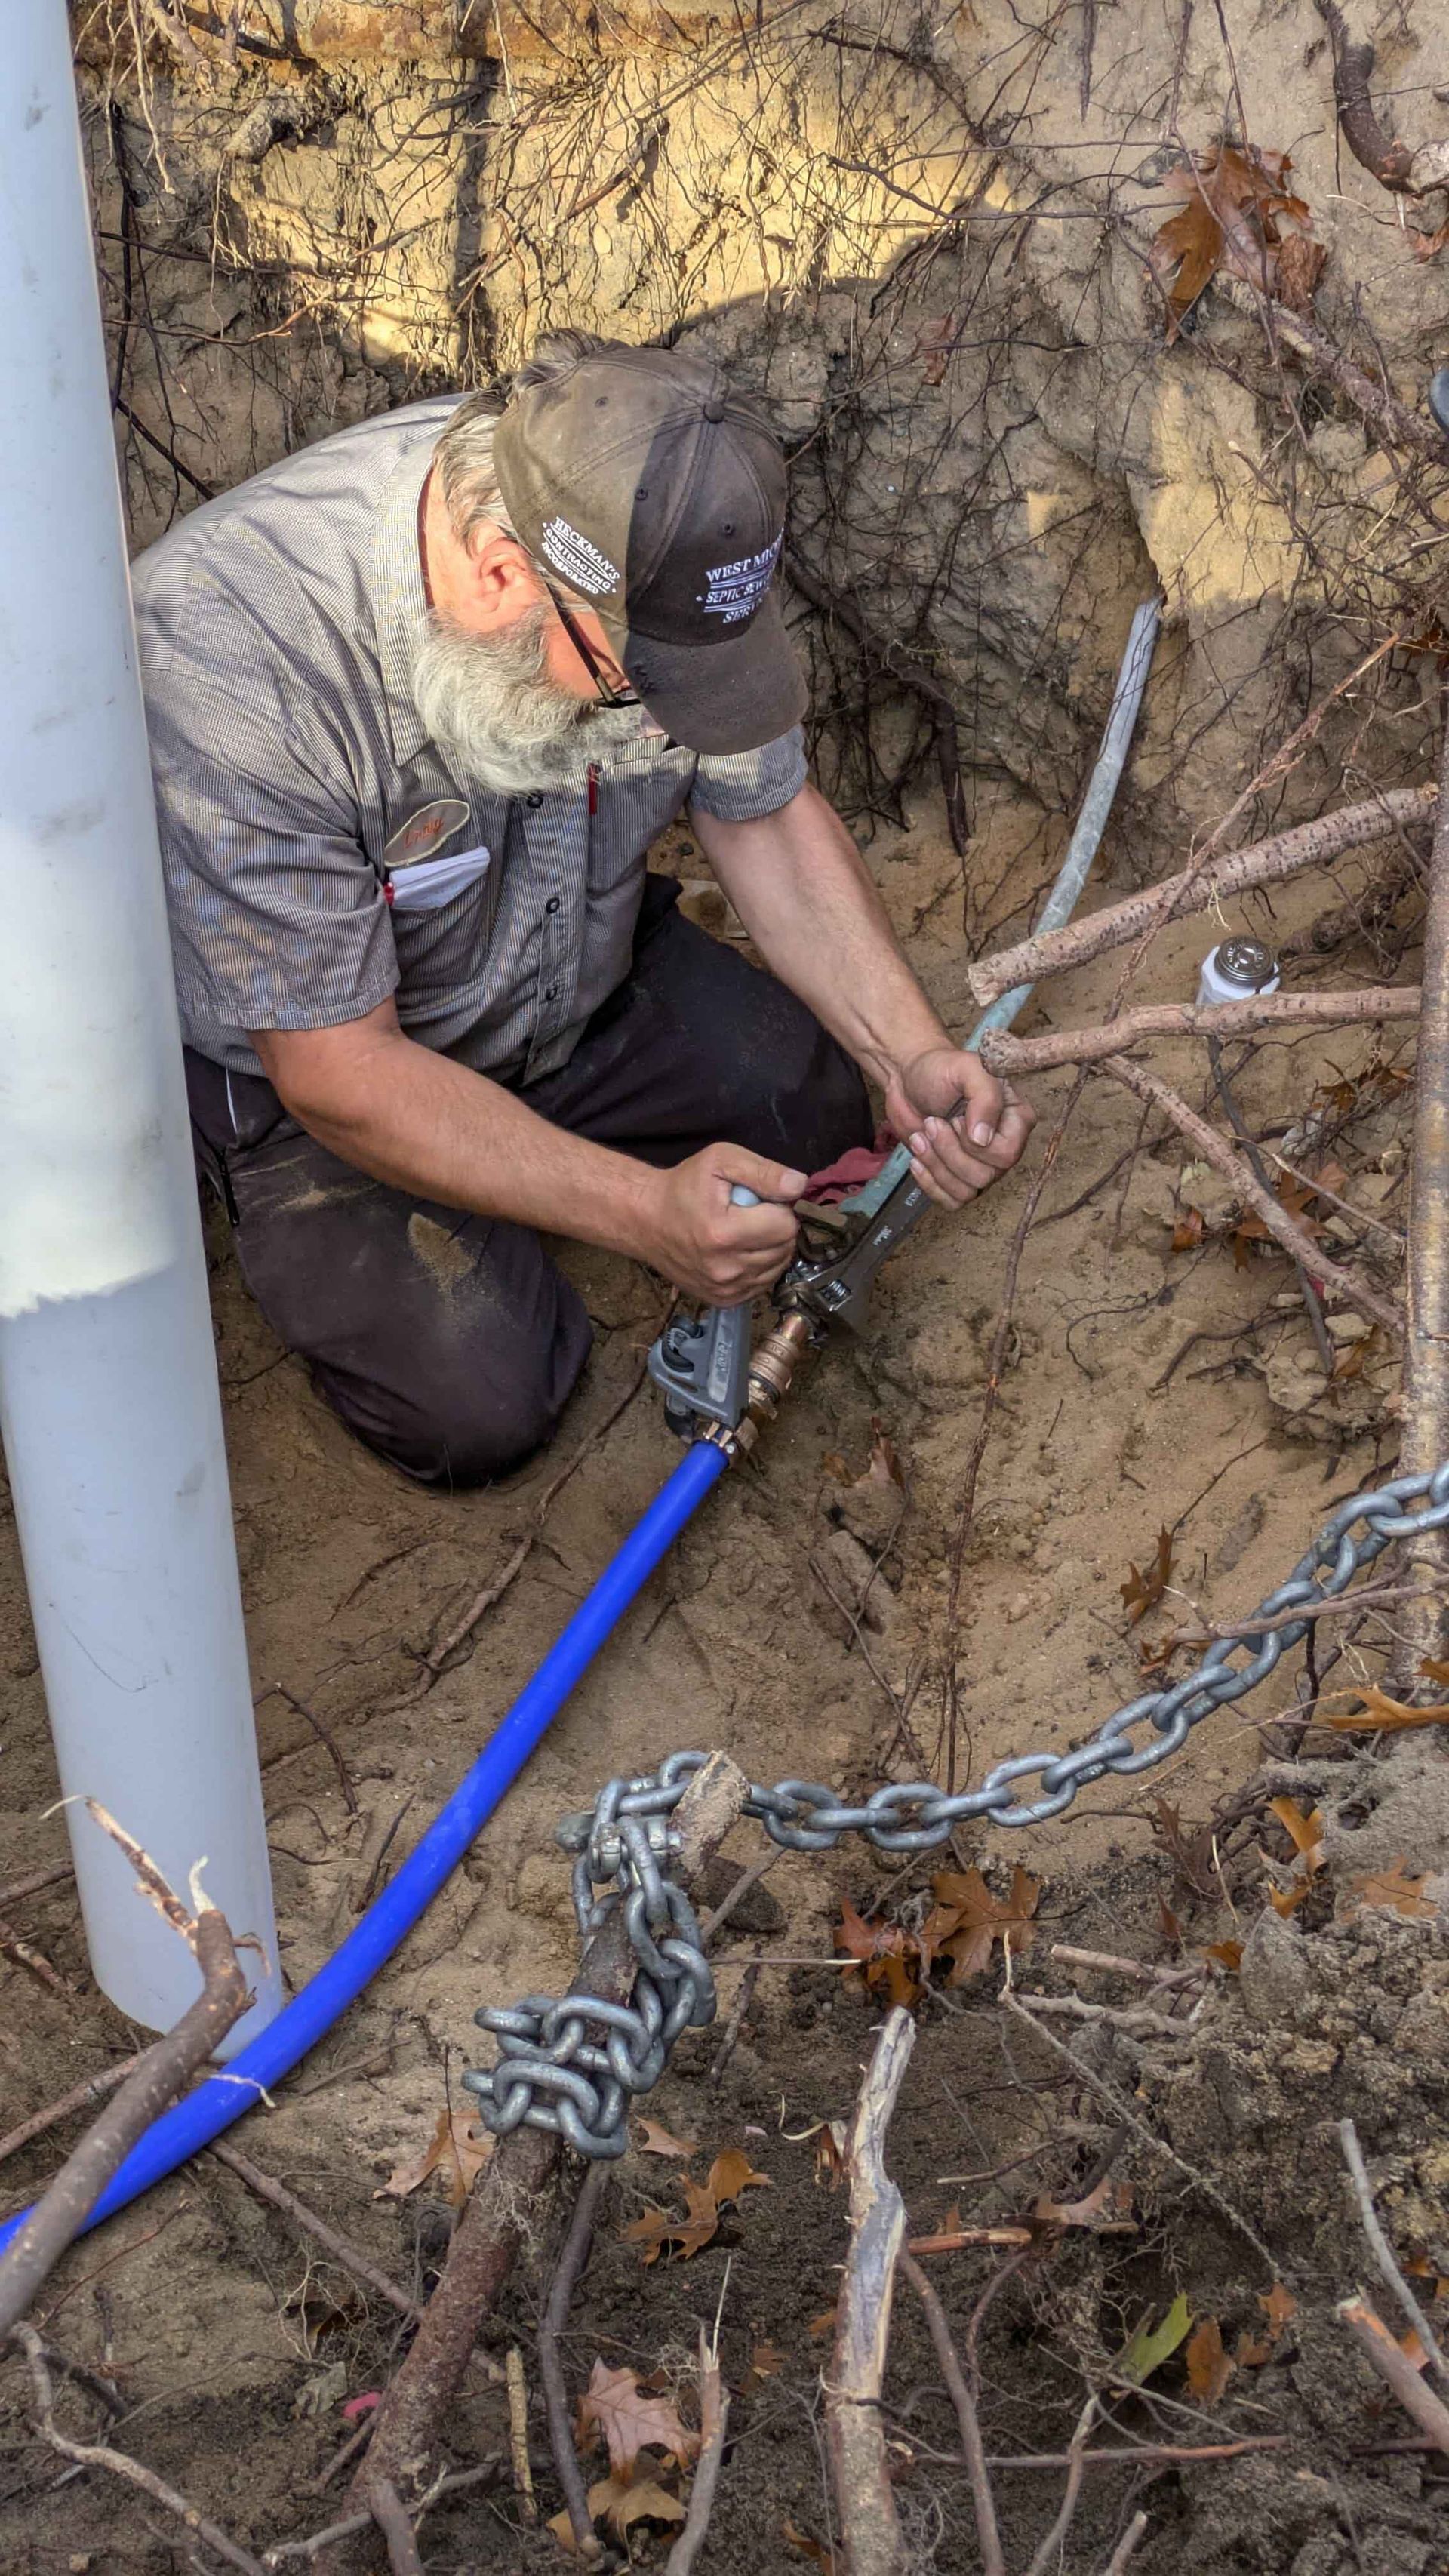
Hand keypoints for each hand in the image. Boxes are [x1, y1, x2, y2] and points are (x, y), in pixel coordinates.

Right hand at [639, 1142, 803, 1302]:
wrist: (647, 1221)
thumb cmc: (683, 1187)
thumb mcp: (720, 1161)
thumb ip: (763, 1172)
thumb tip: (798, 1185)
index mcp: (724, 1232)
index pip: (786, 1225)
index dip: (778, 1207)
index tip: (758, 1201)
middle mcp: (725, 1267)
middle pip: (784, 1247)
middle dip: (775, 1227)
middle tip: (750, 1214)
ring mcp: (724, 1288)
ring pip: (777, 1267)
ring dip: (770, 1248)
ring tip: (744, 1232)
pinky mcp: (723, 1300)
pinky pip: (762, 1284)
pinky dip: (759, 1266)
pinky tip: (740, 1251)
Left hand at [884, 1045, 1035, 1209]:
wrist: (909, 1080)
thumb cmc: (941, 1071)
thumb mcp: (967, 1068)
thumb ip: (985, 1096)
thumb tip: (983, 1139)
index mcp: (1017, 1119)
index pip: (1007, 1153)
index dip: (974, 1144)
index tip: (955, 1118)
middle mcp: (1004, 1147)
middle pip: (985, 1176)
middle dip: (949, 1152)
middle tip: (931, 1123)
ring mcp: (983, 1166)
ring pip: (967, 1191)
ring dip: (936, 1165)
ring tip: (920, 1137)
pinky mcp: (958, 1179)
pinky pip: (952, 1201)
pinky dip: (930, 1184)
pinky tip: (917, 1159)